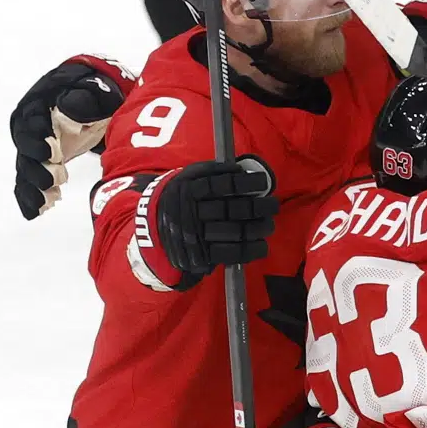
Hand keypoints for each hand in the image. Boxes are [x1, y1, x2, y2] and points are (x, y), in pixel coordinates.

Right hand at [10, 55, 135, 218]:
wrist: (89, 96)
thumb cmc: (92, 91)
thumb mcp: (93, 90)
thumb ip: (82, 98)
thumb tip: (69, 107)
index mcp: (38, 106)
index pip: (32, 123)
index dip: (38, 138)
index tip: (52, 152)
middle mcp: (29, 127)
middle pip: (25, 149)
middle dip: (36, 167)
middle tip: (52, 181)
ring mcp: (31, 146)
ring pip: (25, 168)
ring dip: (32, 187)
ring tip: (45, 203)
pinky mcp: (37, 162)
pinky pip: (28, 181)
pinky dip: (30, 196)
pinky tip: (37, 212)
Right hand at [129, 156, 277, 291]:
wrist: (153, 231)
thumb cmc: (181, 199)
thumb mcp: (187, 178)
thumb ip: (211, 172)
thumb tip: (242, 171)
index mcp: (189, 189)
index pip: (224, 185)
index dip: (247, 184)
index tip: (263, 182)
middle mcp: (192, 212)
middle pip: (234, 209)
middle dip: (260, 207)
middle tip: (273, 205)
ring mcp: (197, 236)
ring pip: (236, 231)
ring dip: (259, 228)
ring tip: (269, 224)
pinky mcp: (201, 256)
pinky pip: (231, 253)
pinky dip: (251, 249)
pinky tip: (262, 244)